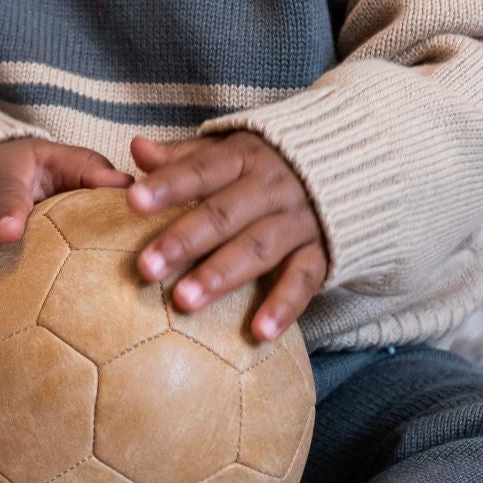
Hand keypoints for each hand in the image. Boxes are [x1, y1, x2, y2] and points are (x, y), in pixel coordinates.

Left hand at [123, 132, 328, 342]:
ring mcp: (299, 220)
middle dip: (184, 240)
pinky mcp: (322, 251)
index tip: (132, 201)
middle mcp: (272, 186)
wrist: (351, 165)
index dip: (167, 185)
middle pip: (224, 213)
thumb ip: (184, 156)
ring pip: (258, 248)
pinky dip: (283, 306)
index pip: (201, 169)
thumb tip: (138, 150)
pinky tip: (258, 332)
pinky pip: (304, 280)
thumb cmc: (267, 166)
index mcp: (244, 157)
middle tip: (146, 267)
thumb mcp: (229, 151)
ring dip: (221, 275)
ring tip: (184, 302)